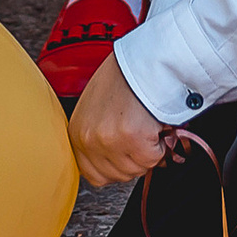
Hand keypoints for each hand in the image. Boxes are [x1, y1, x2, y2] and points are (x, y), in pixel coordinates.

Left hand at [68, 51, 167, 187]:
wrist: (142, 61)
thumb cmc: (122, 77)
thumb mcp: (95, 107)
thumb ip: (95, 134)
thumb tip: (106, 156)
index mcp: (77, 132)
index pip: (92, 174)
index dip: (114, 167)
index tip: (124, 156)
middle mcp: (89, 139)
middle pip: (117, 175)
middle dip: (132, 160)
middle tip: (138, 136)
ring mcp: (110, 141)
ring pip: (136, 170)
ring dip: (146, 152)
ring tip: (145, 125)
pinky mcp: (134, 140)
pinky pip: (152, 159)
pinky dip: (159, 146)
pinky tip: (153, 126)